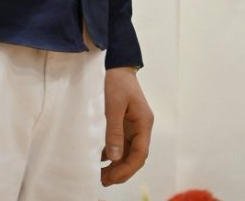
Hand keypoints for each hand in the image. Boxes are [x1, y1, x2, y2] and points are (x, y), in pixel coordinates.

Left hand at [100, 67, 153, 186]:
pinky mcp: (124, 123)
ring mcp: (133, 125)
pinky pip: (121, 144)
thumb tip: (115, 158)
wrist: (116, 63)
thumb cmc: (116, 81)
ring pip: (128, 152)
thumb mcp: (114, 105)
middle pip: (135, 156)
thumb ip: (114, 131)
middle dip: (121, 171)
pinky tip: (100, 160)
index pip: (140, 154)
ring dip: (117, 165)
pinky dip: (112, 154)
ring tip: (100, 175)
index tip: (112, 178)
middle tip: (103, 181)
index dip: (127, 169)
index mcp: (144, 123)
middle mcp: (141, 127)